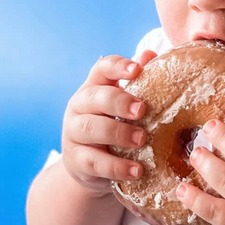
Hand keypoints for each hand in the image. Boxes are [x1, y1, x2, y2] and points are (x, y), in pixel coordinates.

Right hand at [61, 50, 156, 196]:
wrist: (91, 166)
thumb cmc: (116, 124)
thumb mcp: (126, 103)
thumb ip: (139, 80)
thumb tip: (150, 54)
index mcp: (95, 86)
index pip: (103, 68)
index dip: (118, 66)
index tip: (136, 70)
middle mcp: (79, 106)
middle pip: (95, 97)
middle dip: (119, 101)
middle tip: (142, 110)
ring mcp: (73, 133)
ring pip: (91, 129)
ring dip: (119, 134)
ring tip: (142, 140)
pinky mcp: (75, 160)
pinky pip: (94, 162)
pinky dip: (116, 166)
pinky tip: (136, 170)